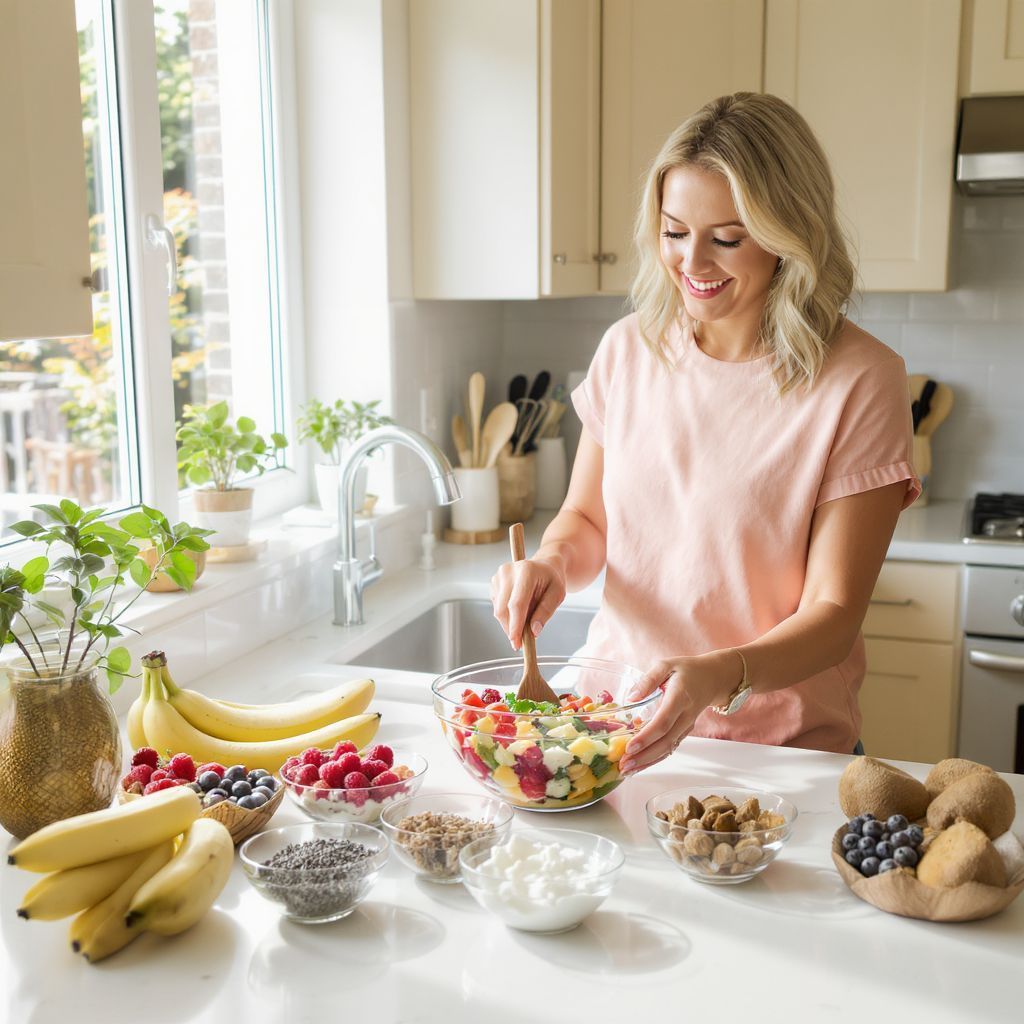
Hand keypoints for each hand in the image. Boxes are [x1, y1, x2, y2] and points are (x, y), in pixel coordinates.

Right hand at [490, 555, 566, 649]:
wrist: (544, 566)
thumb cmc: (551, 579)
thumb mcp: (557, 594)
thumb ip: (545, 611)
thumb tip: (533, 631)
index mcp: (526, 571)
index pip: (517, 604)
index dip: (515, 625)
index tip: (517, 642)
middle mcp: (508, 571)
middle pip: (503, 609)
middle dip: (511, 629)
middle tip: (521, 642)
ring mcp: (498, 577)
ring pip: (498, 611)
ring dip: (509, 623)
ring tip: (526, 620)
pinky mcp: (494, 583)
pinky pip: (497, 607)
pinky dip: (507, 616)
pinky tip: (519, 611)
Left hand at [619, 650, 741, 774]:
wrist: (713, 678)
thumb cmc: (687, 670)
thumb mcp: (666, 665)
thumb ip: (648, 680)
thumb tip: (631, 698)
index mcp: (680, 697)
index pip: (664, 722)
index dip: (647, 736)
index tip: (630, 747)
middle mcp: (685, 715)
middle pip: (666, 741)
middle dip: (644, 756)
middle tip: (623, 765)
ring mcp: (687, 726)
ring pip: (668, 748)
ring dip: (648, 761)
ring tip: (627, 770)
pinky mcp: (684, 731)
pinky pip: (670, 747)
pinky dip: (655, 758)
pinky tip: (639, 765)